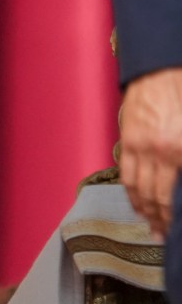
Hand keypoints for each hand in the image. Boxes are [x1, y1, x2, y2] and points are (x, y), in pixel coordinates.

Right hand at [119, 66, 181, 234]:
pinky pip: (127, 174)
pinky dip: (131, 192)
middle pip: (157, 196)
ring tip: (150, 223)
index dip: (175, 215)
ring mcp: (140, 148)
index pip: (175, 194)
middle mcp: (159, 153)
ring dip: (144, 210)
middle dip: (160, 219)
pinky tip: (137, 202)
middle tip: (163, 233)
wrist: (161, 70)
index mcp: (180, 150)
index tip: (175, 228)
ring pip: (139, 189)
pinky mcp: (128, 141)